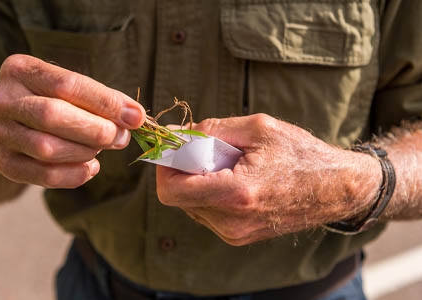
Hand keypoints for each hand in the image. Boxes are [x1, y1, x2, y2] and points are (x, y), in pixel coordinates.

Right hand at [0, 54, 144, 187]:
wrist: (19, 126)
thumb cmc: (56, 102)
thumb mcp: (75, 91)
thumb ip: (105, 100)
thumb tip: (135, 117)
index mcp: (19, 70)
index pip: (66, 85)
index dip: (105, 102)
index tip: (135, 117)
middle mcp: (2, 100)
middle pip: (52, 115)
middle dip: (95, 130)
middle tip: (121, 137)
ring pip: (47, 148)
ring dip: (86, 152)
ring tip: (102, 149)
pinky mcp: (4, 163)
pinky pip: (44, 176)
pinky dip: (74, 175)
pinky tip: (90, 167)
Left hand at [156, 114, 380, 244]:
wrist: (336, 189)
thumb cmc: (300, 153)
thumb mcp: (258, 128)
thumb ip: (210, 130)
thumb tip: (174, 134)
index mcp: (237, 194)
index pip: (171, 191)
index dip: (165, 167)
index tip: (176, 147)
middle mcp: (232, 222)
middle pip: (178, 197)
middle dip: (183, 170)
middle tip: (207, 150)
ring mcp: (234, 234)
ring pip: (190, 205)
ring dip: (198, 181)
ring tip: (229, 165)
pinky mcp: (237, 237)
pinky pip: (205, 213)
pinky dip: (210, 192)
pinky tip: (234, 179)